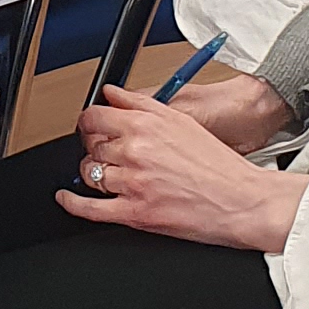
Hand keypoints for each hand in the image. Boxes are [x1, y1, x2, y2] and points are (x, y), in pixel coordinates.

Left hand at [62, 86, 298, 252]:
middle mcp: (134, 153)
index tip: (89, 126)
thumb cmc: (218, 165)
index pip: (94, 117)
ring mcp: (132, 184)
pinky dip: (72, 203)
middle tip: (104, 150)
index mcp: (144, 127)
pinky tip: (67, 197)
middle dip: (94, 147)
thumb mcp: (181, 121)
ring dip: (93, 173)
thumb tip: (113, 94)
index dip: (88, 122)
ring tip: (104, 173)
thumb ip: (141, 104)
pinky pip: (90, 208)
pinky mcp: (134, 214)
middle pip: (90, 146)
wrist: (241, 201)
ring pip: (90, 173)